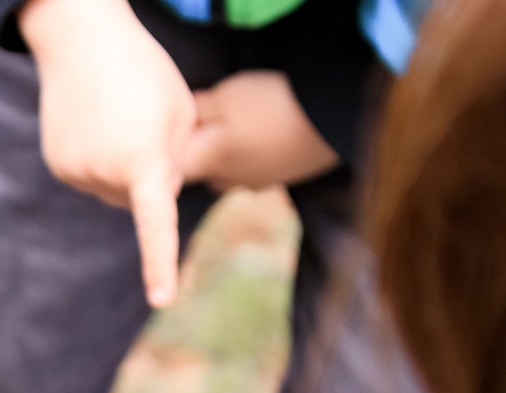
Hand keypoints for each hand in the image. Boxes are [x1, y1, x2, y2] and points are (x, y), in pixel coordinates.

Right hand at [21, 0, 194, 306]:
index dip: (160, 262)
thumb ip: (179, 163)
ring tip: (118, 118)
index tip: (163, 299)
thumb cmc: (143, 69)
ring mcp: (75, 172)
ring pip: (115, 192)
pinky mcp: (58, 165)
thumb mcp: (181, 111)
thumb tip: (155, 202)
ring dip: (125, 167)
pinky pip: (93, 180)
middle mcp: (104, 173)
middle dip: (152, 176)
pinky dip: (101, 162)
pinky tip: (97, 125)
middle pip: (141, 200)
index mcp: (143, 159)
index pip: (156, 221)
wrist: (81, 37)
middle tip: (146, 124)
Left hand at [179, 71, 339, 191]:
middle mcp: (228, 182)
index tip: (178, 125)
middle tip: (211, 120)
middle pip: (200, 171)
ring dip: (227, 154)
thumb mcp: (228, 95)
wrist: (333, 117)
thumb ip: (200, 110)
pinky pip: (254, 171)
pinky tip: (266, 135)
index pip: (174, 166)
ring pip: (227, 173)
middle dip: (200, 150)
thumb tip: (185, 117)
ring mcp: (256, 184)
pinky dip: (253, 156)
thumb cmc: (272, 103)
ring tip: (242, 125)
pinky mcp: (281, 180)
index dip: (171, 147)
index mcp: (209, 163)